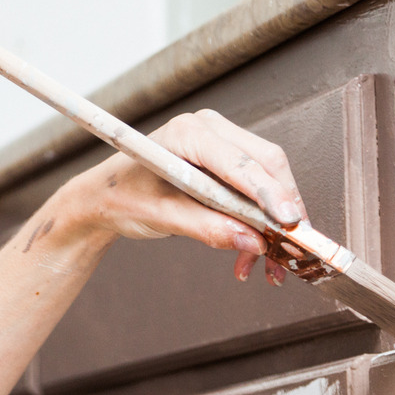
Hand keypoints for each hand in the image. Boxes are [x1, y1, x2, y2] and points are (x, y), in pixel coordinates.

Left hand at [63, 109, 307, 285]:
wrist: (105, 197)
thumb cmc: (122, 197)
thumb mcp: (161, 217)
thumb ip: (207, 228)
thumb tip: (252, 242)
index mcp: (188, 133)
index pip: (241, 162)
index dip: (270, 193)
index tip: (289, 222)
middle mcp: (210, 129)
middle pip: (266, 165)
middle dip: (282, 209)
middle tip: (290, 249)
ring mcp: (220, 142)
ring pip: (268, 178)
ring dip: (274, 222)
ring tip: (270, 264)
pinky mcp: (225, 161)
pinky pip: (256, 188)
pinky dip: (260, 221)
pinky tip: (252, 253)